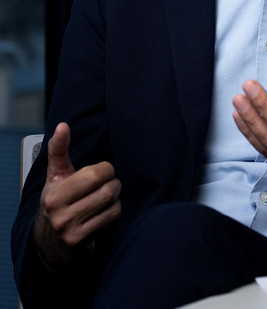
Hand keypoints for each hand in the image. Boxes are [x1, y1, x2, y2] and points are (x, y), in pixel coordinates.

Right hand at [33, 122, 120, 268]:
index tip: (103, 170)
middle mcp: (61, 214)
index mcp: (54, 194)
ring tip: (108, 194)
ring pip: (111, 203)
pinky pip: (111, 217)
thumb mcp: (56, 175)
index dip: (105, 169)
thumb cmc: (58, 200)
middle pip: (106, 189)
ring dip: (115, 196)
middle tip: (110, 181)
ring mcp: (71, 230)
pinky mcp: (82, 242)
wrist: (50, 242)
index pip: (94, 174)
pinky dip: (114, 209)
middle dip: (113, 182)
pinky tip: (106, 208)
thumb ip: (59, 149)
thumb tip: (63, 125)